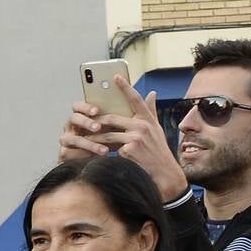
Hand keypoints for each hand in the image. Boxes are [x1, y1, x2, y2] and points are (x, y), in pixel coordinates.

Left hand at [89, 76, 188, 198]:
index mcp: (148, 119)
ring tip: (85, 140)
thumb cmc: (158, 152)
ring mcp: (136, 137)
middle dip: (97, 122)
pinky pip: (110, 150)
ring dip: (95, 138)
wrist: (165, 174)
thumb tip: (152, 93)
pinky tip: (98, 157)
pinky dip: (104, 153)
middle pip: (112, 118)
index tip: (115, 76)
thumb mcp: (157, 130)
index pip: (135, 99)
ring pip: (108, 135)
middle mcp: (143, 125)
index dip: (125, 86)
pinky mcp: (129, 150)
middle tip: (84, 123)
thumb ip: (151, 112)